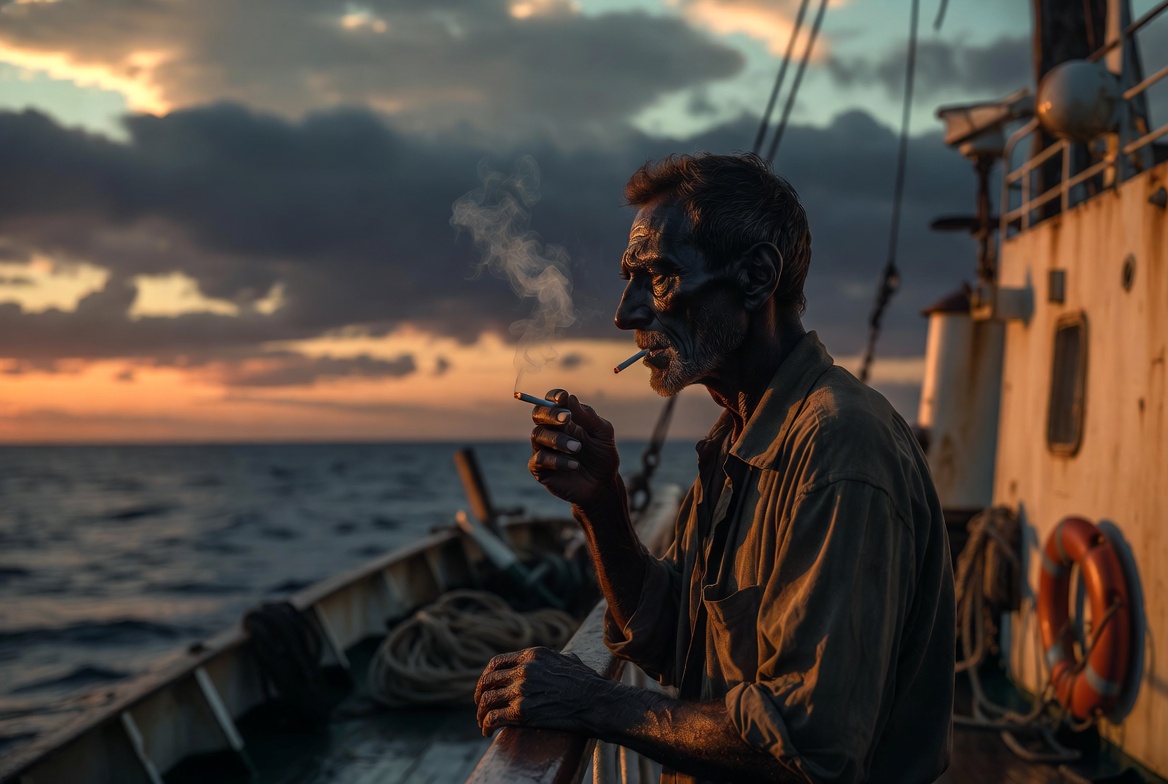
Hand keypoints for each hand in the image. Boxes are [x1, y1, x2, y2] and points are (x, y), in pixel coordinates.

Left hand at [474, 646, 609, 735]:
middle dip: (480, 694)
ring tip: (482, 722)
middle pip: (488, 680)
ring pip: (487, 700)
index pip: (497, 662)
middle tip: (480, 705)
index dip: (486, 675)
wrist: (598, 702)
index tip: (485, 686)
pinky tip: (487, 732)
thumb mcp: (570, 660)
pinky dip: (486, 725)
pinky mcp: (522, 712)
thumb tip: (560, 659)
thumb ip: (556, 658)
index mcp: (532, 654)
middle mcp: (523, 669)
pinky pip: (494, 718)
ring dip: (481, 713)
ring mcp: (521, 690)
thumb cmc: (589, 684)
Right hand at [528, 389, 620, 509]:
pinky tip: (574, 465)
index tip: (562, 398)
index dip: (553, 397)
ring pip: (537, 435)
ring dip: (558, 440)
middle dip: (550, 414)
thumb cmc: (602, 457)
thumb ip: (588, 417)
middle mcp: (551, 431)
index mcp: (565, 419)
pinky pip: (539, 458)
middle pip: (538, 414)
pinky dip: (557, 460)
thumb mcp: (603, 434)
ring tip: (578, 448)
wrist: (603, 485)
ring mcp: (543, 449)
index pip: (551, 401)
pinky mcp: (540, 469)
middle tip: (566, 419)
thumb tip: (570, 398)